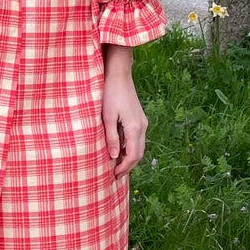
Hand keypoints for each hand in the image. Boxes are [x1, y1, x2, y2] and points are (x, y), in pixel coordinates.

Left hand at [101, 49, 146, 178]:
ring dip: (130, 157)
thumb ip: (110, 138)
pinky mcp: (139, 118)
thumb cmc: (110, 94)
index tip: (114, 175)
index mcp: (135, 128)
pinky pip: (137, 138)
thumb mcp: (107, 117)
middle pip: (138, 153)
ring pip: (139, 146)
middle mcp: (142, 126)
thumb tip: (113, 156)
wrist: (119, 74)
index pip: (132, 155)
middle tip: (116, 175)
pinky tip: (119, 150)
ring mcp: (142, 122)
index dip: (124, 168)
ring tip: (117, 165)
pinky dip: (130, 147)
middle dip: (128, 166)